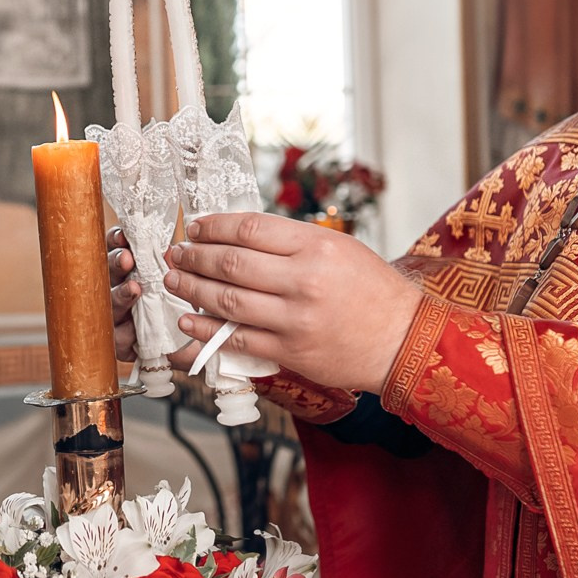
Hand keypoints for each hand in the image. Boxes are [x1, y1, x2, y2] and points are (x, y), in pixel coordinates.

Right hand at [109, 227, 198, 368]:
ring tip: (134, 289)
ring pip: (111, 303)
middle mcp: (120, 290)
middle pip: (109, 272)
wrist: (195, 345)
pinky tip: (133, 329)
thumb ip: (174, 267)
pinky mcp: (121, 343)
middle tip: (126, 259)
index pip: (117, 248)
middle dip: (115, 262)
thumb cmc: (184, 307)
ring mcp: (117, 316)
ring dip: (120, 294)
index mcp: (132, 270)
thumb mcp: (183, 283)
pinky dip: (125, 331)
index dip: (117, 240)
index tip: (124, 237)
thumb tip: (171, 251)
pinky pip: (117, 336)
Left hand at [163, 212, 422, 395]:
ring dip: (192, 289)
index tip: (196, 227)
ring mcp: (295, 318)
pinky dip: (206, 329)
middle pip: (232, 263)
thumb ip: (292, 242)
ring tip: (174, 281)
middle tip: (175, 253)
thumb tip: (239, 236)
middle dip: (195, 257)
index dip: (215, 226)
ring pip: (228, 301)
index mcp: (316, 246)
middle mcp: (304, 280)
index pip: (250, 230)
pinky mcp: (290, 350)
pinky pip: (237, 338)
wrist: (403, 338)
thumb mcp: (339, 248)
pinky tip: (187, 319)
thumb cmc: (372, 290)